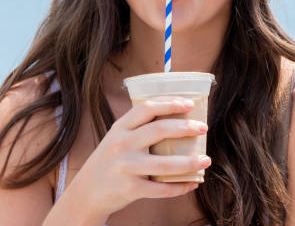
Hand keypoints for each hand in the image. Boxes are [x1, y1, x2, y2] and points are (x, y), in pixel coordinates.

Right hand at [70, 97, 210, 216]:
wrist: (87, 192)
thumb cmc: (110, 161)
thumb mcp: (117, 138)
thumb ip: (139, 128)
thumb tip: (177, 118)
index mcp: (120, 128)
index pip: (146, 108)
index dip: (169, 103)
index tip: (189, 103)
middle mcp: (122, 144)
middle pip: (159, 130)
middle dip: (185, 128)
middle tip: (203, 128)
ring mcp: (125, 167)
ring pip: (165, 163)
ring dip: (190, 162)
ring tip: (206, 159)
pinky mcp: (130, 189)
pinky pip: (161, 188)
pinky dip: (180, 186)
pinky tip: (193, 183)